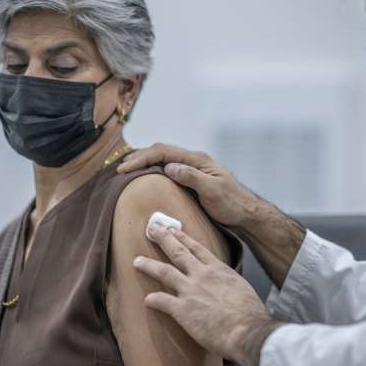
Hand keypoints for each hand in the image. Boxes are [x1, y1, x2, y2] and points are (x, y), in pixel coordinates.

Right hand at [118, 143, 255, 227]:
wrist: (246, 214)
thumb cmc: (232, 204)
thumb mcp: (213, 191)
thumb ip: (192, 177)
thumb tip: (169, 167)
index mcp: (196, 160)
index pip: (163, 152)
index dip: (142, 158)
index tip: (124, 169)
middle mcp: (193, 161)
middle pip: (160, 152)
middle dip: (138, 157)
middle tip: (118, 169)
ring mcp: (192, 169)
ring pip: (162, 159)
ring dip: (143, 162)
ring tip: (126, 170)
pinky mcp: (191, 179)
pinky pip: (166, 169)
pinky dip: (151, 171)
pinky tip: (144, 178)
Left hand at [134, 223, 283, 365]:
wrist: (247, 330)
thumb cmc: (250, 313)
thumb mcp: (241, 289)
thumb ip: (229, 284)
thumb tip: (227, 289)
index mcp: (218, 269)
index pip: (196, 248)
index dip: (182, 237)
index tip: (172, 229)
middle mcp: (202, 275)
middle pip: (178, 252)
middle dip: (163, 239)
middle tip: (151, 229)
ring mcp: (190, 290)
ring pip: (165, 272)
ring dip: (149, 265)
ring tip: (137, 260)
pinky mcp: (183, 309)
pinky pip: (162, 301)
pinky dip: (153, 300)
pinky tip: (147, 299)